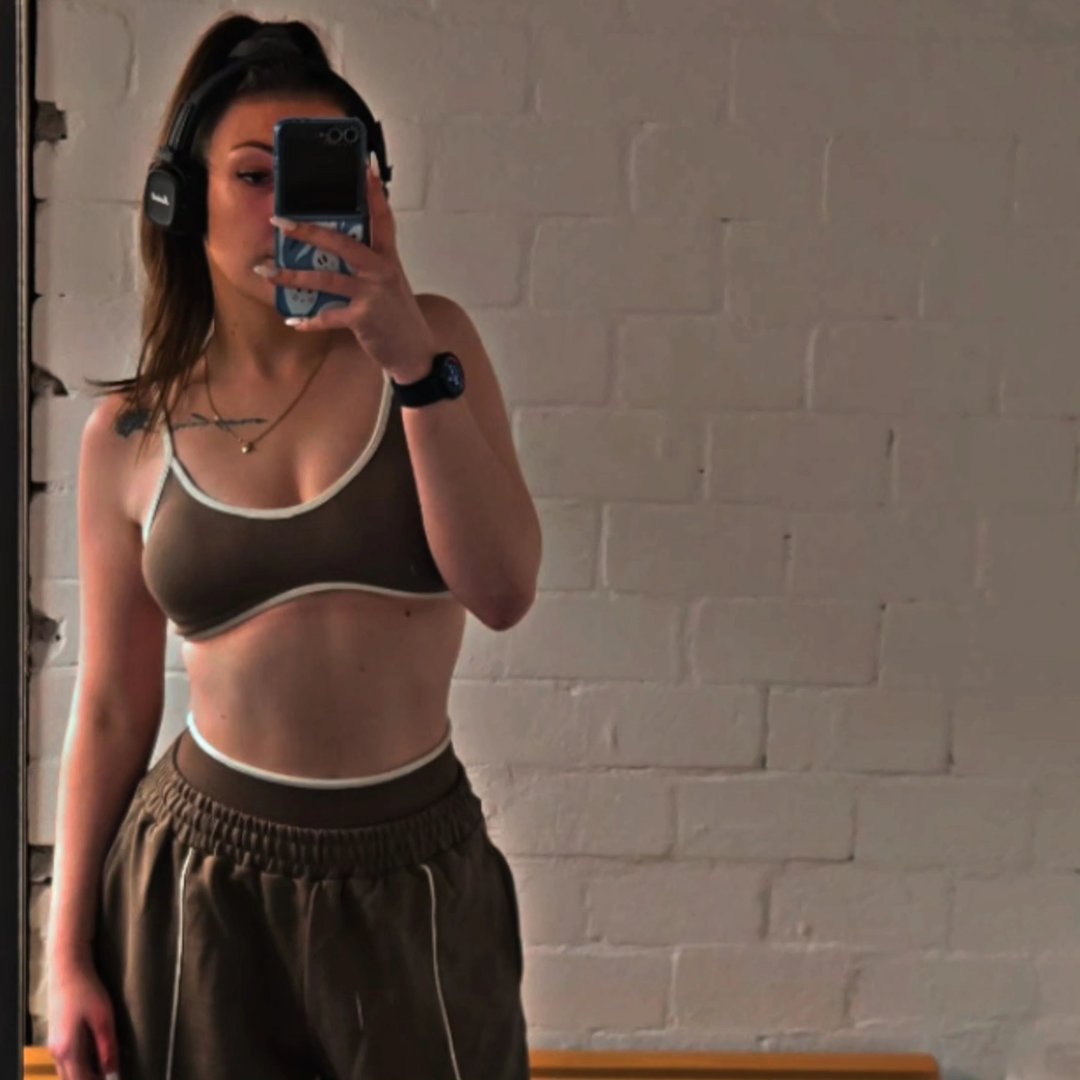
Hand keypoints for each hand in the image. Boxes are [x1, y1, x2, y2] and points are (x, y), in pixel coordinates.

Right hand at [46, 958, 121, 1079]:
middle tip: (110, 1076)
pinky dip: (79, 1065)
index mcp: (68, 1050)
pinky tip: (95, 1057)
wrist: (67, 969)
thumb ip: (107, 1046)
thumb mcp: (103, 1017)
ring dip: (84, 1074)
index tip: (113, 1079)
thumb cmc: (86, 990)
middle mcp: (57, 1052)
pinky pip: (66, 1060)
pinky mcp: (57, 1036)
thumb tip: (112, 1070)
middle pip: (72, 1079)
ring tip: (105, 1069)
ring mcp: (54, 1044)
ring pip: (68, 1071)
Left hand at [263, 162, 435, 381]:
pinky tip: (293, 320)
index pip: (382, 219)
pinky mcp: (363, 318)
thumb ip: (368, 265)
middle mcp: (381, 270)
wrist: (415, 352)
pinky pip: (329, 316)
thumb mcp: (389, 284)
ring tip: (266, 271)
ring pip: (327, 278)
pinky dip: (310, 320)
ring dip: (293, 276)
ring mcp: (372, 294)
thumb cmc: (397, 316)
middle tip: (280, 221)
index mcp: (388, 258)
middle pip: (343, 242)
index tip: (364, 167)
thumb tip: (336, 251)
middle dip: (309, 231)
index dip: (374, 193)